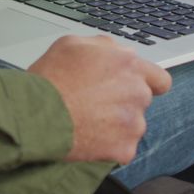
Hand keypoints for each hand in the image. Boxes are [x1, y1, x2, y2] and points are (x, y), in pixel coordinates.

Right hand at [28, 35, 171, 164]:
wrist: (34, 115)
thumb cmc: (49, 79)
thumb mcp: (72, 44)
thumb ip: (104, 46)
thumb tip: (115, 52)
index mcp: (128, 64)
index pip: (160, 79)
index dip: (148, 84)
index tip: (133, 90)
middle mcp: (137, 92)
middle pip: (141, 101)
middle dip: (124, 103)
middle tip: (95, 104)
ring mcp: (133, 123)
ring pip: (132, 126)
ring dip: (116, 125)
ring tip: (87, 121)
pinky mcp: (124, 148)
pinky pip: (122, 149)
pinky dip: (108, 147)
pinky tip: (87, 138)